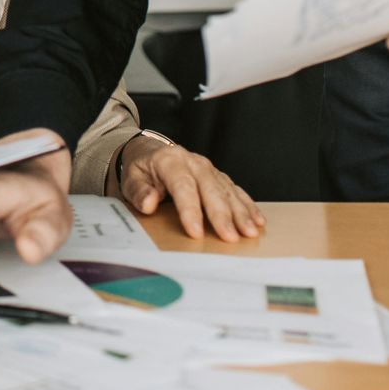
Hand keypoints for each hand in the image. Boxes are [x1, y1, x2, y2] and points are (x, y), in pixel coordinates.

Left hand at [114, 135, 263, 241]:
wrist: (150, 152)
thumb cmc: (142, 169)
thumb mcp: (131, 178)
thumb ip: (138, 191)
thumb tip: (149, 203)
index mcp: (170, 161)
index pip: (183, 186)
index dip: (190, 210)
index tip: (195, 232)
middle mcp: (194, 163)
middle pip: (211, 189)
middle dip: (222, 215)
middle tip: (231, 237)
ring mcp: (209, 169)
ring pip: (227, 191)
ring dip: (240, 212)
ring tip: (249, 232)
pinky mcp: (218, 177)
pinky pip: (236, 191)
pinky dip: (248, 206)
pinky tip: (257, 220)